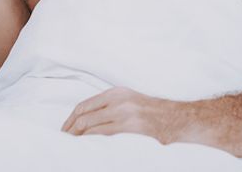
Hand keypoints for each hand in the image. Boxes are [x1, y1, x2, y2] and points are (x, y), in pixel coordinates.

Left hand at [61, 87, 188, 143]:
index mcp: (115, 93)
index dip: (70, 119)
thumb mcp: (128, 102)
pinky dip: (93, 142)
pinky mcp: (131, 127)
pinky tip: (88, 147)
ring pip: (91, 127)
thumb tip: (87, 120)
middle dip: (71, 130)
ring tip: (72, 146)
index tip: (64, 130)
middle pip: (84, 116)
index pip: (84, 105)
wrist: (177, 118)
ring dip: (79, 138)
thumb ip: (109, 106)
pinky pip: (105, 135)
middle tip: (64, 141)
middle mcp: (117, 101)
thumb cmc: (152, 113)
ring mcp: (124, 114)